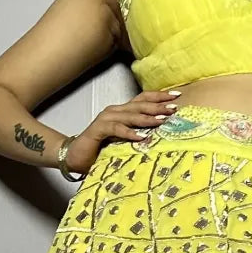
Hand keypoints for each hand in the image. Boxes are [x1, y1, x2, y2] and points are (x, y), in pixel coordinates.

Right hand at [63, 89, 182, 174]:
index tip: (177, 96)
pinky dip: (129, 133)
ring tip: (162, 121)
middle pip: (140, 104)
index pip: (143, 100)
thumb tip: (161, 137)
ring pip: (130, 115)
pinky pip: (116, 129)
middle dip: (158, 106)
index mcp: (122, 112)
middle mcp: (115, 111)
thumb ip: (137, 135)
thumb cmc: (99, 150)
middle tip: (174, 108)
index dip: (159, 97)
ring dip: (147, 118)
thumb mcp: (123, 141)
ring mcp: (106, 119)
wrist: (75, 156)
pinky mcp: (98, 130)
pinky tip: (140, 137)